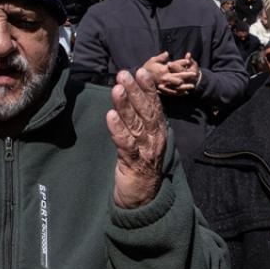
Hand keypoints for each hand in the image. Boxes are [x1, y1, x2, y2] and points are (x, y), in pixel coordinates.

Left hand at [108, 68, 166, 208]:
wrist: (144, 198)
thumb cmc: (141, 163)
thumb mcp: (144, 139)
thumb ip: (140, 119)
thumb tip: (130, 95)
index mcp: (159, 131)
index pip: (155, 106)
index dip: (148, 88)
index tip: (140, 71)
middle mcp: (155, 139)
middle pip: (146, 112)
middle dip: (135, 91)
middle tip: (124, 74)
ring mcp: (145, 151)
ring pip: (135, 125)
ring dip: (126, 106)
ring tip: (117, 89)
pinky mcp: (133, 164)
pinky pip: (125, 144)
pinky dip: (118, 129)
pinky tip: (110, 116)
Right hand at [142, 52, 197, 95]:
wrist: (139, 79)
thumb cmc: (146, 69)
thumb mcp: (152, 61)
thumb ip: (160, 57)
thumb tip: (167, 53)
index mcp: (163, 69)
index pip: (174, 65)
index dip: (182, 62)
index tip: (188, 61)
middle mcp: (165, 77)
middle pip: (178, 76)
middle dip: (187, 75)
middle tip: (194, 74)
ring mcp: (164, 85)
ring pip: (177, 86)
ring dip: (185, 86)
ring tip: (192, 86)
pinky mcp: (163, 90)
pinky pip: (172, 92)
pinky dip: (179, 93)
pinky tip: (185, 93)